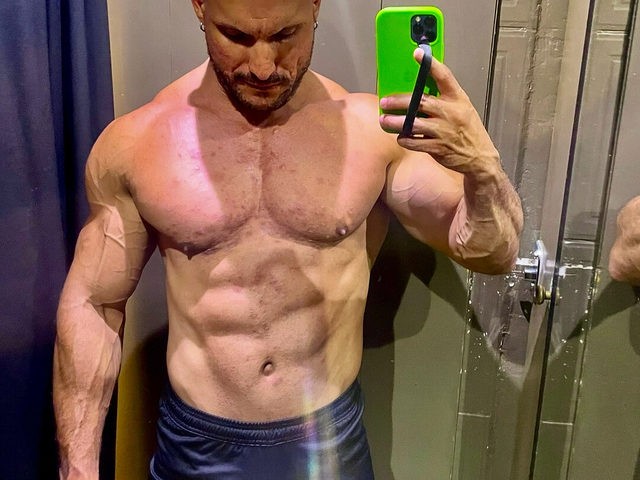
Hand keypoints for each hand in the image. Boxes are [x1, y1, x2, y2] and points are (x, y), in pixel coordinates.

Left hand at [379, 49, 498, 173]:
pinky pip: (414, 142)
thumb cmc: (468, 131)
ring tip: (384, 120)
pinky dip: (405, 139)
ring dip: (395, 122)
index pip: (444, 77)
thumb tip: (419, 91)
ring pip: (413, 124)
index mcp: (458, 99)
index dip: (431, 64)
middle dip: (399, 101)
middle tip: (385, 101)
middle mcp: (451, 113)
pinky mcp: (438, 147)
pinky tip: (402, 137)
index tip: (417, 54)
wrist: (479, 157)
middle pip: (420, 101)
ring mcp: (444, 131)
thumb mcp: (462, 108)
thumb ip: (444, 99)